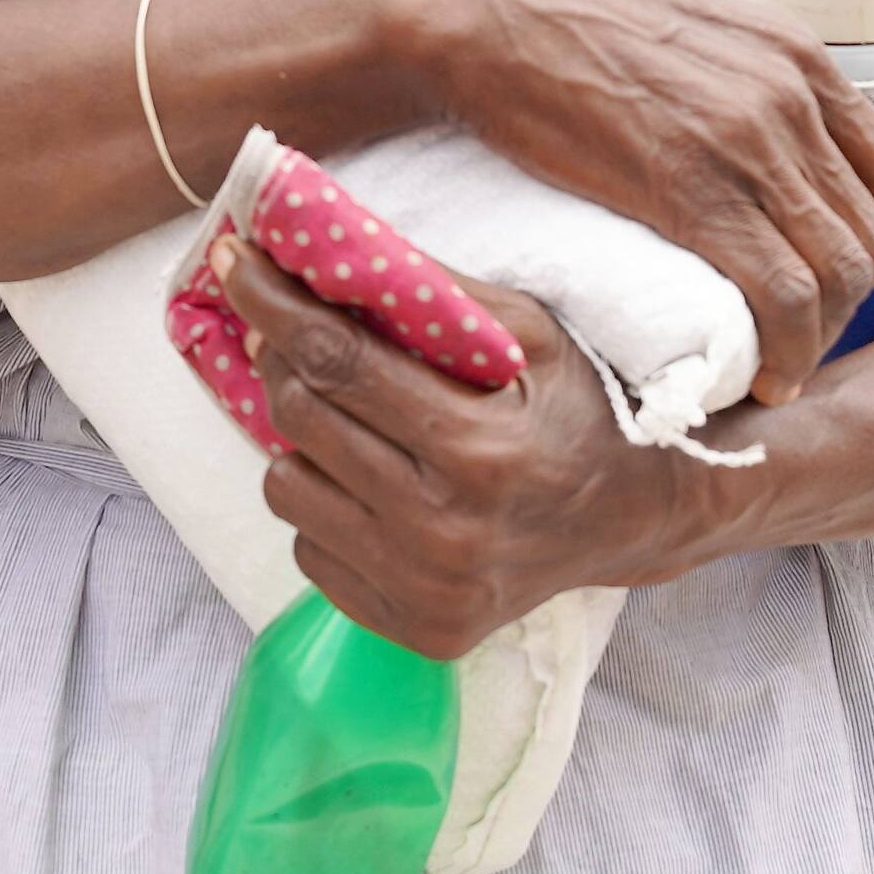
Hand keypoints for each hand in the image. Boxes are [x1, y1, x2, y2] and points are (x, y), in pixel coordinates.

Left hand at [216, 236, 754, 655]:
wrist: (639, 518)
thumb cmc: (583, 408)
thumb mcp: (532, 333)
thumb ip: (434, 292)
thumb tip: (325, 243)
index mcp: (480, 453)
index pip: (338, 364)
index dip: (273, 304)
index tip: (235, 260)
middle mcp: (447, 535)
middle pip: (302, 421)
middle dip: (281, 359)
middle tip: (287, 329)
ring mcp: (426, 593)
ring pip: (287, 491)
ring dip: (300, 443)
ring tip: (350, 422)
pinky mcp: (414, 630)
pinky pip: (309, 553)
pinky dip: (326, 508)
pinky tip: (374, 486)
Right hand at [370, 0, 873, 400]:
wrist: (476, 4)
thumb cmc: (549, 11)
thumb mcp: (677, 24)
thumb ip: (728, 72)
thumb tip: (730, 128)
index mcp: (792, 52)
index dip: (862, 242)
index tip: (818, 281)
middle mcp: (792, 94)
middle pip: (871, 232)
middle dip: (846, 304)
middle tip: (793, 342)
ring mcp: (751, 143)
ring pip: (843, 271)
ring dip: (820, 338)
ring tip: (775, 368)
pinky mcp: (697, 193)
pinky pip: (788, 294)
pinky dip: (789, 351)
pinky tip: (762, 378)